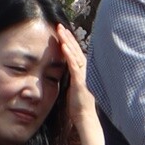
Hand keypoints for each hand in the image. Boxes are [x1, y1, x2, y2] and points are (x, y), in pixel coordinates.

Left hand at [57, 24, 104, 144]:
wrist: (85, 118)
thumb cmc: (78, 106)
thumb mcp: (73, 87)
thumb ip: (71, 77)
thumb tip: (64, 70)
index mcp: (83, 72)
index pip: (76, 53)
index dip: (69, 42)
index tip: (61, 32)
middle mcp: (85, 71)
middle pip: (76, 50)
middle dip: (68, 37)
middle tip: (59, 26)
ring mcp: (84, 75)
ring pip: (76, 54)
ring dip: (68, 42)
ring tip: (60, 31)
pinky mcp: (81, 81)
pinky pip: (74, 65)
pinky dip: (70, 55)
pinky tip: (64, 47)